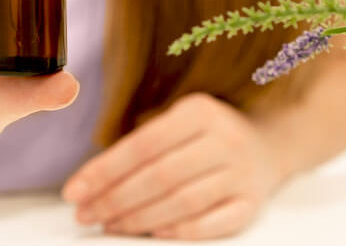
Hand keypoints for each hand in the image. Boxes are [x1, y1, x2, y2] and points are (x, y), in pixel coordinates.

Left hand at [61, 92, 283, 239]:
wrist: (271, 141)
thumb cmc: (208, 132)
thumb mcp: (179, 118)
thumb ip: (141, 141)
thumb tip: (90, 181)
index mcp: (199, 111)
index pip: (142, 145)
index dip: (104, 171)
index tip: (74, 191)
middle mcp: (224, 140)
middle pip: (159, 177)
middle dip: (114, 199)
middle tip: (85, 214)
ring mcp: (242, 174)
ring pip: (182, 203)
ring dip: (138, 219)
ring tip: (109, 224)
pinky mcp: (253, 203)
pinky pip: (213, 224)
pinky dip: (180, 231)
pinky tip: (151, 234)